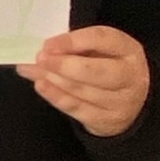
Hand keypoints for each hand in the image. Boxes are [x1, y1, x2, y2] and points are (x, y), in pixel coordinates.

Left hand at [16, 27, 149, 136]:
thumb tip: (46, 48)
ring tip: (29, 69)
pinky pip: (77, 108)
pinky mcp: (107, 120)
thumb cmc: (108, 66)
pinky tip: (40, 85)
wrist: (129, 103)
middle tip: (40, 59)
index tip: (48, 44)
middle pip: (96, 71)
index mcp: (128, 50)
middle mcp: (130, 76)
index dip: (73, 41)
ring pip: (82, 90)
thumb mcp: (101, 50)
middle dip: (64, 65)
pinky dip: (55, 96)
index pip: (103, 40)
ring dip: (52, 78)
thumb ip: (78, 47)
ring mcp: (120, 102)